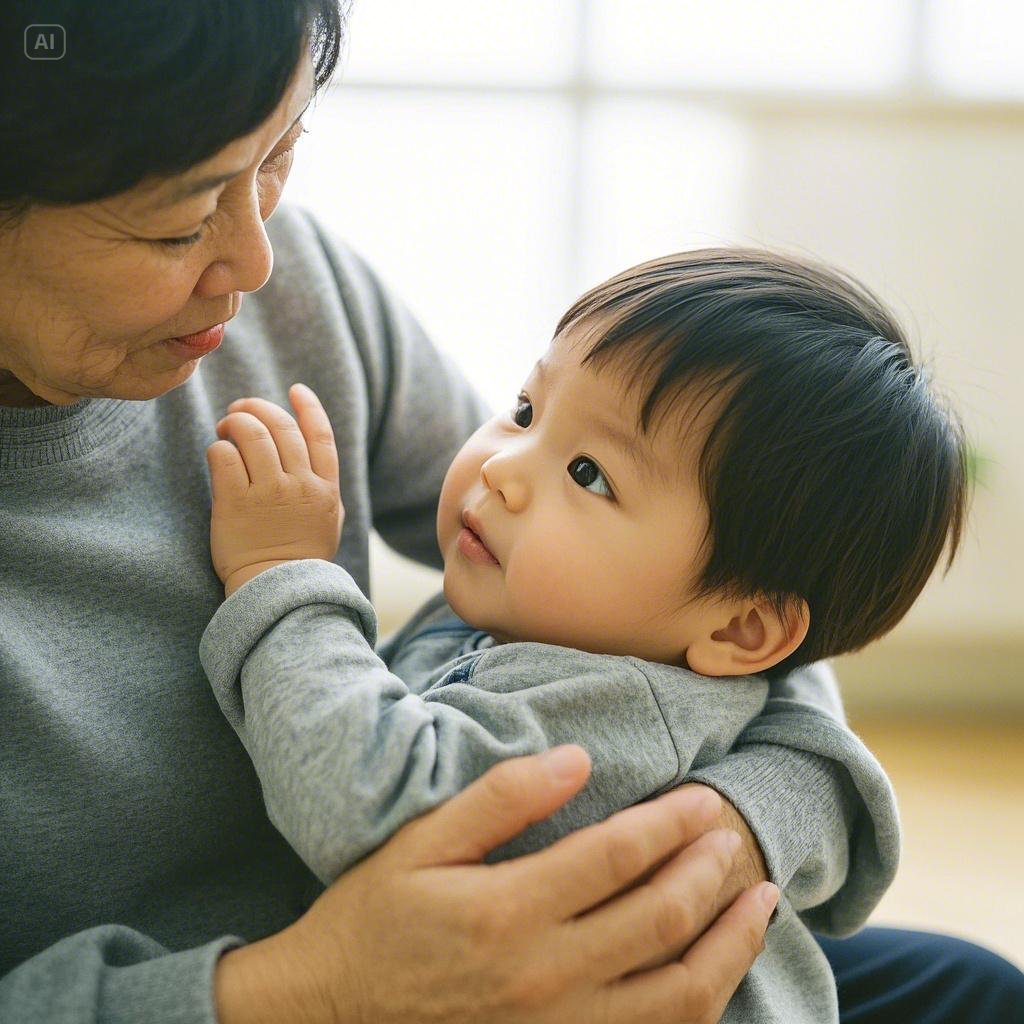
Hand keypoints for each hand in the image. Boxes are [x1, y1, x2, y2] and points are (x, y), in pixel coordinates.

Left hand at [206, 384, 343, 595]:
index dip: (308, 406)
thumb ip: (324, 484)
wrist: (275, 590)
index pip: (321, 434)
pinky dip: (218, 447)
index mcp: (326, 488)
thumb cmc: (300, 557)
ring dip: (234, 423)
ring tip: (225, 428)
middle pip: (281, 426)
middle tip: (241, 409)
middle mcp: (300, 485)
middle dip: (258, 408)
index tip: (295, 390)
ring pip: (251, 434)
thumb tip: (312, 452)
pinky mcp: (235, 502)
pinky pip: (224, 456)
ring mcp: (269, 493)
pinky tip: (217, 453)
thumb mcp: (329, 519)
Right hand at [214, 746, 778, 1023]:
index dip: (669, 823)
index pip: (616, 857)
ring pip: (676, 993)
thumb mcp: (421, 842)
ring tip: (760, 899)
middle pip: (659, 920)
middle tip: (732, 832)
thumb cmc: (374, 918)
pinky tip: (717, 970)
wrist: (332, 1015)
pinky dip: (697, 1003)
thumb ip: (501, 798)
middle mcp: (543, 977)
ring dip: (729, 943)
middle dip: (708, 871)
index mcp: (507, 912)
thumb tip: (575, 758)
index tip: (701, 797)